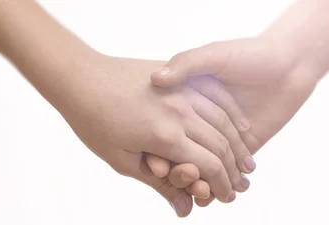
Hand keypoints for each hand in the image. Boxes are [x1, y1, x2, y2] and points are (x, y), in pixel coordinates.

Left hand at [47, 55, 251, 215]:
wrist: (81, 78)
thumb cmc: (94, 122)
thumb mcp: (123, 160)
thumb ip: (159, 183)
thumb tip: (186, 210)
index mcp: (165, 137)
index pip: (209, 166)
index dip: (222, 185)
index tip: (228, 197)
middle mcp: (180, 112)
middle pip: (221, 145)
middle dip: (234, 170)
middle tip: (242, 184)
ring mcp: (182, 91)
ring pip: (224, 120)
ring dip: (239, 144)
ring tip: (247, 161)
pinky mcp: (181, 77)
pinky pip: (216, 95)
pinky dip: (232, 113)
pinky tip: (242, 127)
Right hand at [149, 36, 321, 205]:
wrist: (289, 65)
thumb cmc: (248, 54)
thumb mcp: (213, 55)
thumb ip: (186, 64)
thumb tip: (156, 78)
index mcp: (183, 100)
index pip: (159, 129)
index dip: (153, 146)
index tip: (150, 160)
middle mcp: (197, 122)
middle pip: (177, 155)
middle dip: (176, 170)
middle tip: (173, 178)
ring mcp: (218, 138)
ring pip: (199, 169)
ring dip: (195, 183)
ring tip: (198, 189)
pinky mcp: (240, 151)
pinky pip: (223, 175)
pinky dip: (216, 188)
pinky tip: (212, 195)